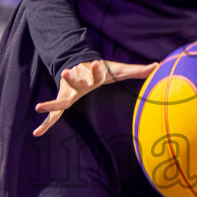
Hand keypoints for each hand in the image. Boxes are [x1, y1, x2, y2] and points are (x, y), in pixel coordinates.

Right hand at [34, 58, 159, 136]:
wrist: (77, 63)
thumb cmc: (102, 70)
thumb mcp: (119, 69)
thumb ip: (138, 70)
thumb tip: (159, 66)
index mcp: (92, 76)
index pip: (95, 72)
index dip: (95, 69)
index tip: (95, 63)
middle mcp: (78, 84)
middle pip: (74, 82)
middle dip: (70, 78)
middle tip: (66, 73)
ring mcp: (68, 94)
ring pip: (60, 100)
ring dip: (51, 104)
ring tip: (39, 107)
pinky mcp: (63, 102)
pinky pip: (54, 116)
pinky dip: (46, 124)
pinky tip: (37, 133)